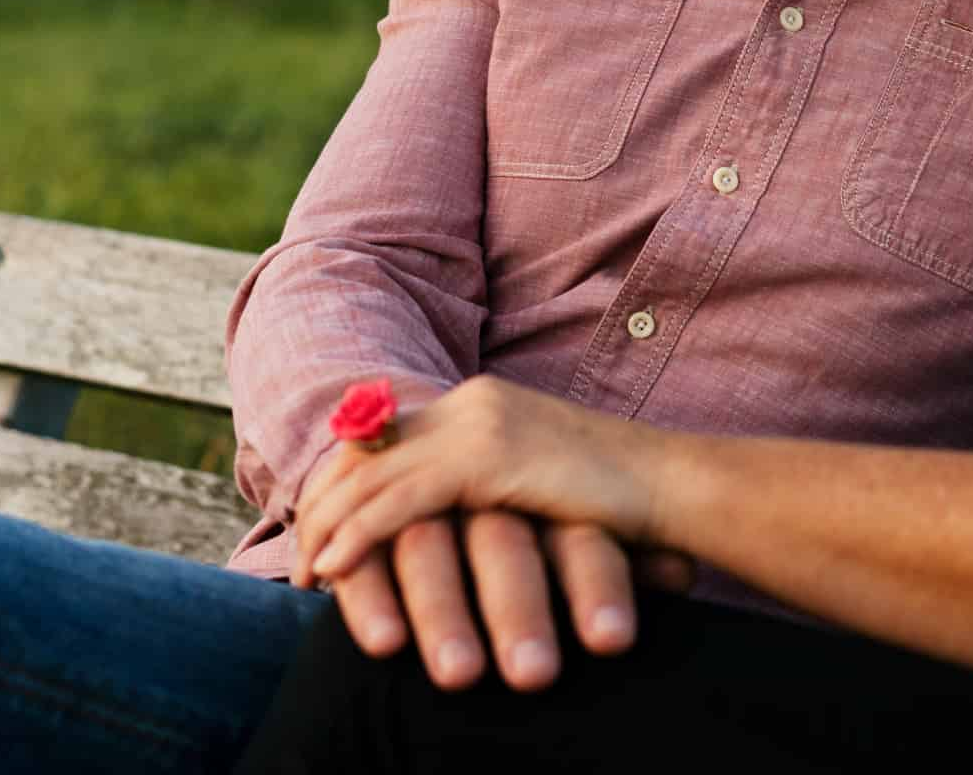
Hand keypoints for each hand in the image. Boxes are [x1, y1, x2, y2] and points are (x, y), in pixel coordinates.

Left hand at [295, 379, 684, 682]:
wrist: (671, 484)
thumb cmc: (617, 498)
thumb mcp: (537, 482)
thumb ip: (489, 487)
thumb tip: (453, 523)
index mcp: (481, 401)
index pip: (389, 434)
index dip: (346, 480)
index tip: (320, 527)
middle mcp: (473, 401)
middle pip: (369, 448)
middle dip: (325, 502)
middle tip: (301, 557)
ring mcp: (479, 424)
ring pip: (374, 474)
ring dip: (329, 525)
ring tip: (307, 571)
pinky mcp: (488, 458)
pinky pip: (399, 499)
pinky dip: (358, 535)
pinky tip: (334, 567)